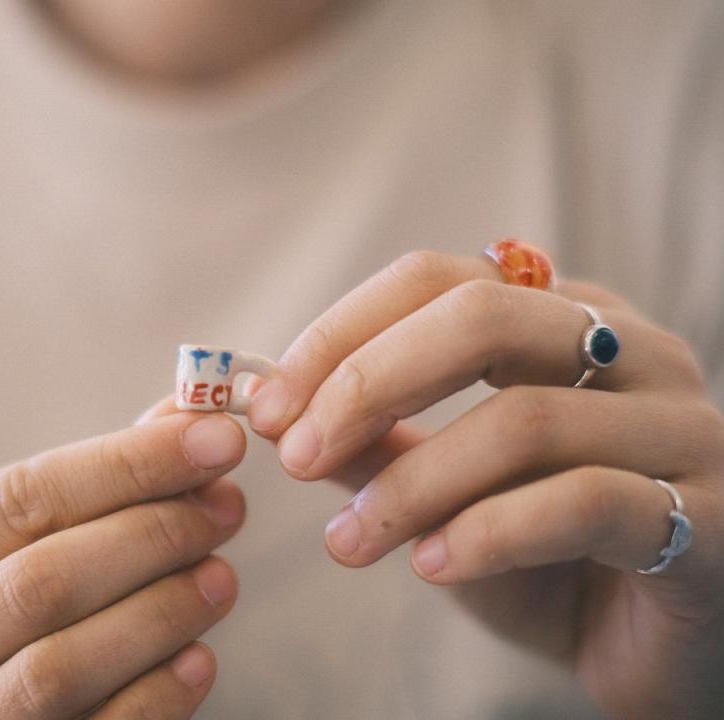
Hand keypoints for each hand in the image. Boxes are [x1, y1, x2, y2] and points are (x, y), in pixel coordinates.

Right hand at [0, 411, 246, 718]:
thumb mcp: (13, 539)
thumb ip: (100, 479)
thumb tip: (192, 418)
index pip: (20, 499)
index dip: (128, 465)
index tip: (214, 440)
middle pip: (40, 583)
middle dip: (151, 535)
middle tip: (225, 507)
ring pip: (58, 669)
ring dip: (160, 613)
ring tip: (221, 575)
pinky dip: (154, 697)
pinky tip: (199, 658)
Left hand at [248, 250, 723, 718]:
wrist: (654, 648)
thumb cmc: (542, 557)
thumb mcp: (443, 491)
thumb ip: (374, 446)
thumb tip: (278, 413)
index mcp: (563, 320)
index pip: (438, 279)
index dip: (341, 334)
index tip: (269, 406)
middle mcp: (632, 350)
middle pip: (482, 318)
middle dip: (366, 384)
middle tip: (293, 459)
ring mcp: (680, 425)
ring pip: (525, 418)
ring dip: (412, 483)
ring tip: (347, 543)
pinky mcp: (711, 515)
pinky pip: (586, 502)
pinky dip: (490, 533)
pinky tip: (433, 567)